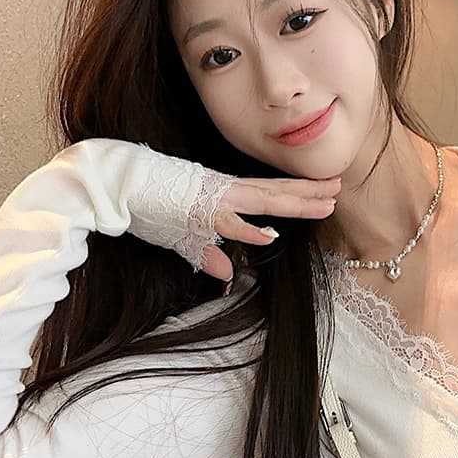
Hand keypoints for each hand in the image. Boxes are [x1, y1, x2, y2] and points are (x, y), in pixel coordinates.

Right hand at [112, 137, 342, 281]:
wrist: (118, 183)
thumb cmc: (146, 203)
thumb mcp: (183, 236)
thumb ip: (207, 254)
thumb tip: (226, 274)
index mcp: (225, 193)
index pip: (269, 192)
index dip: (296, 192)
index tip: (323, 190)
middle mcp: (225, 192)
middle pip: (276, 192)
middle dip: (308, 193)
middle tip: (339, 187)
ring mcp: (215, 198)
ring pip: (263, 200)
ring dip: (295, 203)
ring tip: (325, 203)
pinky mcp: (198, 208)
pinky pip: (229, 222)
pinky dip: (250, 230)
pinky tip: (272, 235)